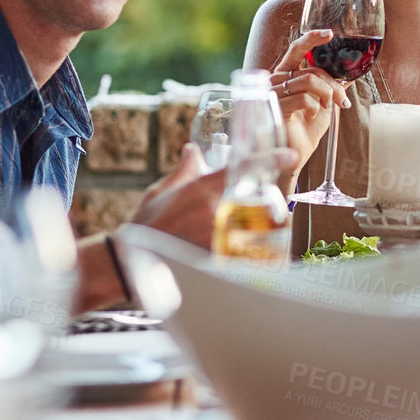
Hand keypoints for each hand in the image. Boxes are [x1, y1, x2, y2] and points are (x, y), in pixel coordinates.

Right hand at [74, 142, 297, 310]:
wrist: (128, 260)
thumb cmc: (145, 226)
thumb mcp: (160, 192)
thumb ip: (183, 172)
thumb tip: (193, 151)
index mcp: (200, 188)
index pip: (240, 167)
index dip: (268, 159)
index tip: (291, 155)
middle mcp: (210, 208)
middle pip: (258, 205)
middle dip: (275, 213)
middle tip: (280, 219)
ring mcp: (214, 235)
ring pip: (256, 234)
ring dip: (268, 239)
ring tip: (274, 246)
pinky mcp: (214, 260)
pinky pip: (245, 260)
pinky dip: (255, 264)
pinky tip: (260, 268)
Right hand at [271, 28, 351, 169]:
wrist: (298, 151)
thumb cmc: (307, 126)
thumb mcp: (325, 101)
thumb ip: (334, 84)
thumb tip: (352, 71)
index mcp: (288, 73)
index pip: (297, 48)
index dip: (312, 38)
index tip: (330, 34)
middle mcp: (278, 79)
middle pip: (311, 68)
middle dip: (333, 83)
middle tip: (342, 99)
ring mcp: (275, 93)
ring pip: (308, 80)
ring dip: (327, 94)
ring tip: (330, 107)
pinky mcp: (276, 108)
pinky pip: (303, 98)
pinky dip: (315, 106)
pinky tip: (312, 115)